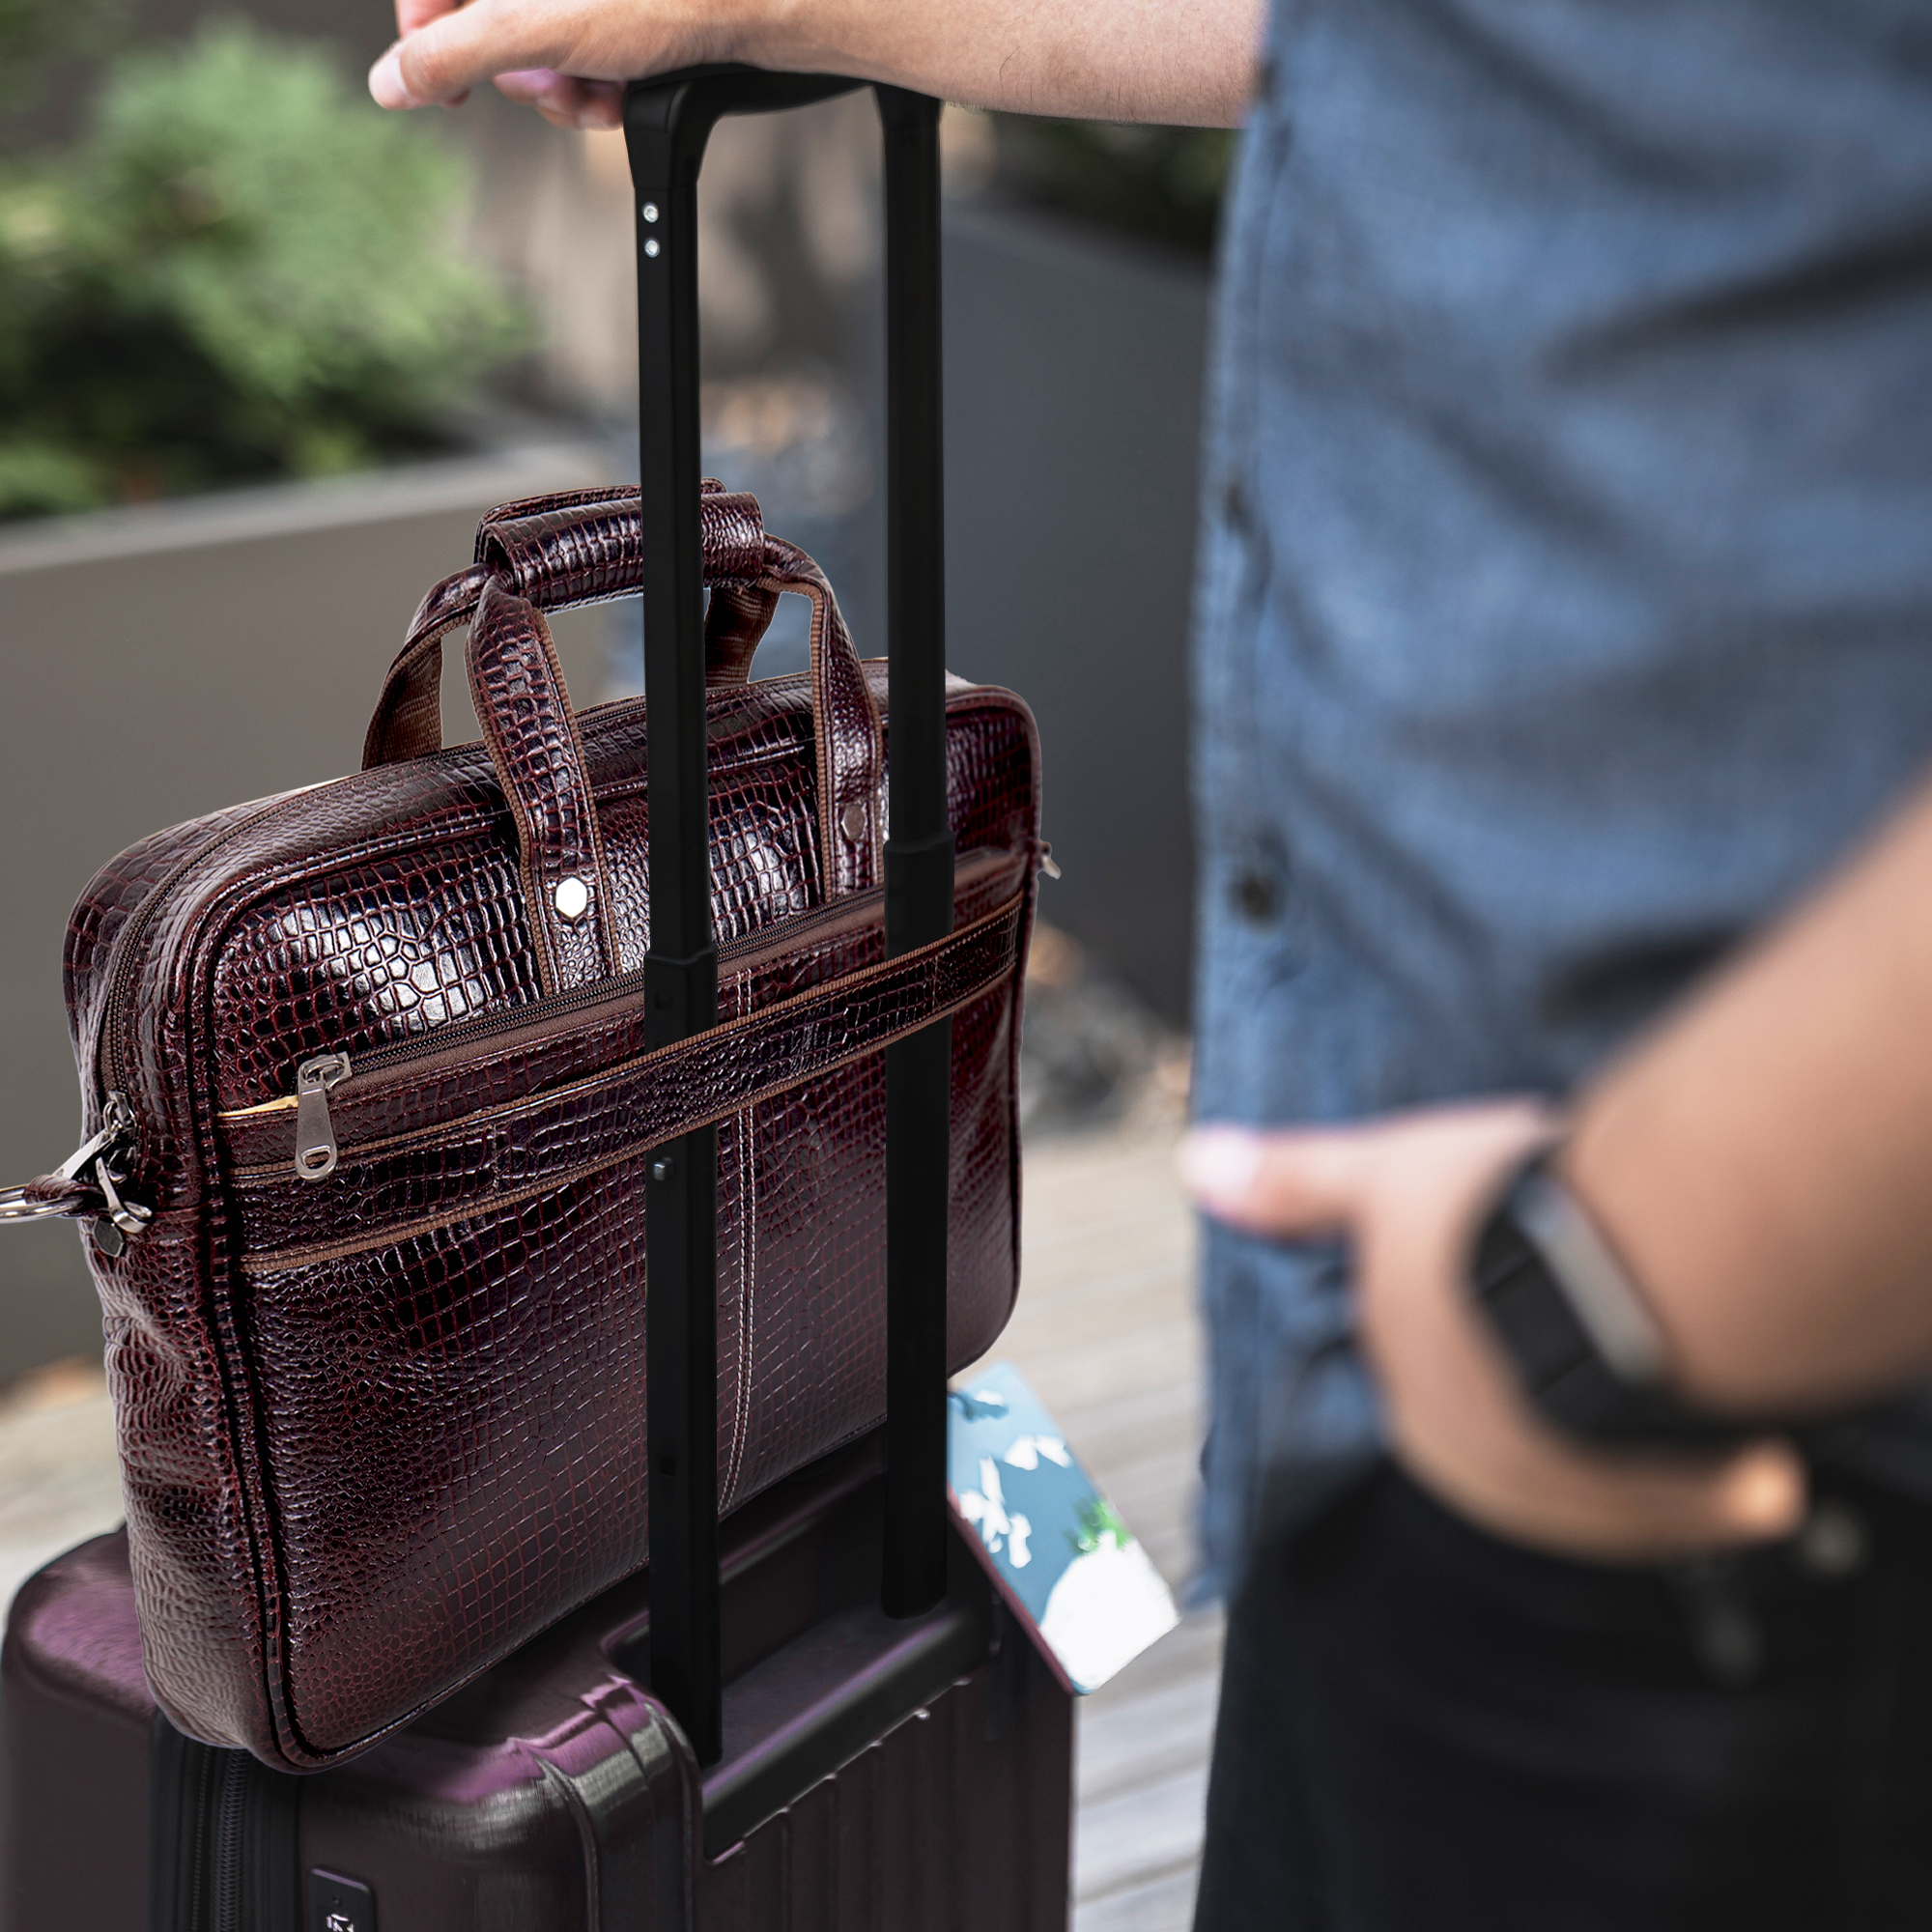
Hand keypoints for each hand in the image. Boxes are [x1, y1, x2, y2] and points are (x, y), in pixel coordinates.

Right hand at [369, 0, 730, 128]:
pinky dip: (599, 85)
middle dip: (523, 76)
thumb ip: (453, 54)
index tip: (447, 90)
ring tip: (600, 90)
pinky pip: (581, 57)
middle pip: (486, 27)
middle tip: (555, 85)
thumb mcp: (533, 30)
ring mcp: (582, 0)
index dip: (427, 43)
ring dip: (566, 90)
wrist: (747, 6)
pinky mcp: (615, 15)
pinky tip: (624, 88)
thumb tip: (388, 83)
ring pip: (538, 52)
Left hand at [1181, 1101, 1806, 1562]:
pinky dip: (1715, 1489)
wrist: (1619, 1269)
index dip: (1474, 1322)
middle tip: (1601, 1334)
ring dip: (1633, 1442)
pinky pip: (1677, 1506)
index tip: (1519, 1301)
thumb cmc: (1494, 1215)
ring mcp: (1558, 1496)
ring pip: (1599, 1471)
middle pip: (1515, 1425)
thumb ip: (1297, 1185)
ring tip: (1680, 1392)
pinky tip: (1756, 1477)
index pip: (1431, 1369)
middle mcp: (1469, 1464)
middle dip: (1548, 1387)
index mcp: (1406, 1392)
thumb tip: (1195, 1163)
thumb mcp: (1384, 1176)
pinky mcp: (1647, 1508)